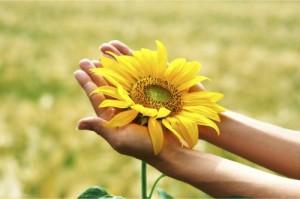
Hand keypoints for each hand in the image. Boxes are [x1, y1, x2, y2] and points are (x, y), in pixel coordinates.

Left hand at [74, 40, 179, 160]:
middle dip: (97, 72)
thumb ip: (101, 128)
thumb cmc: (145, 147)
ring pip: (124, 76)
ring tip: (102, 49)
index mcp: (115, 116)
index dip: (88, 84)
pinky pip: (142, 74)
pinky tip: (125, 54)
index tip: (78, 72)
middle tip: (85, 60)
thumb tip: (78, 124)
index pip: (98, 97)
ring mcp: (141, 97)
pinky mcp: (156, 91)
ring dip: (113, 63)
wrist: (173, 147)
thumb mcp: (120, 139)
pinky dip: (133, 63)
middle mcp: (126, 105)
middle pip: (109, 85)